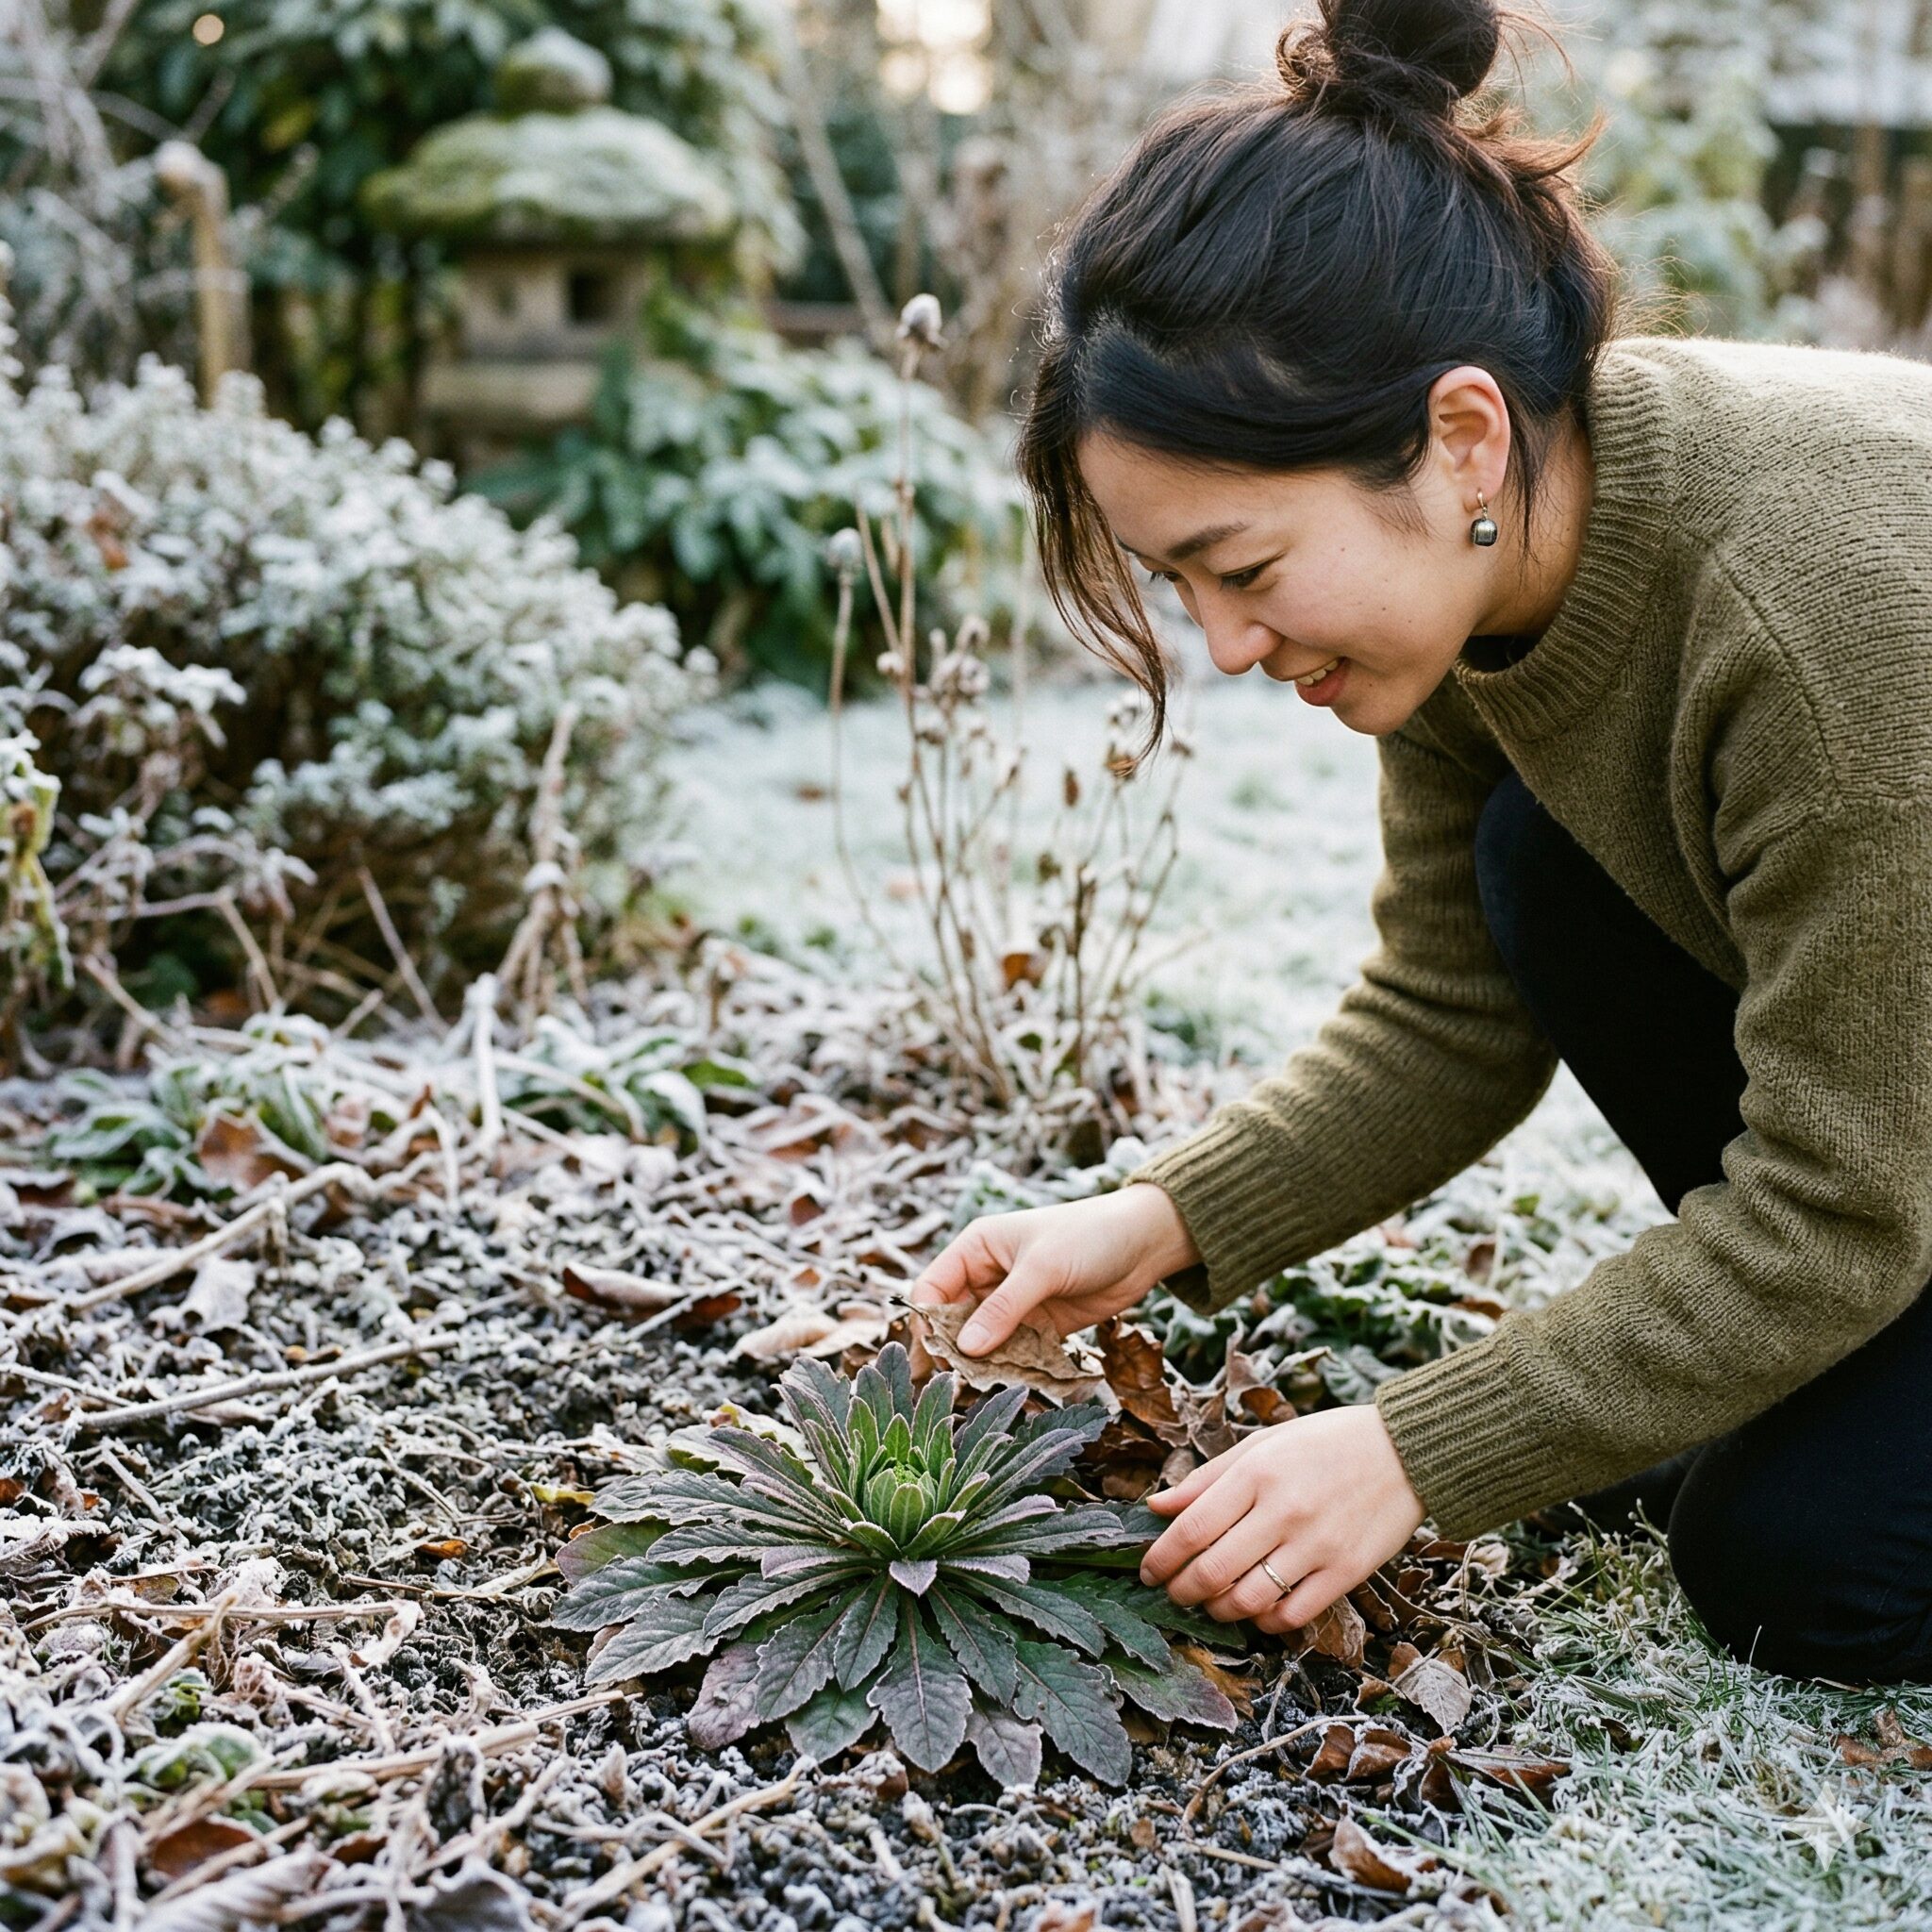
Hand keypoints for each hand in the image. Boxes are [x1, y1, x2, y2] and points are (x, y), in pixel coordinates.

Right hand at [911, 1183, 1198, 1354]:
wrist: (1144, 1243)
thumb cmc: (1089, 1236)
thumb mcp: (1043, 1267)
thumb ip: (1004, 1309)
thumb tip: (966, 1349)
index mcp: (977, 1248)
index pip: (933, 1287)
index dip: (927, 1321)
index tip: (935, 1354)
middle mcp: (988, 1276)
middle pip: (953, 1320)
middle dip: (954, 1348)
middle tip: (958, 1380)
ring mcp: (1014, 1303)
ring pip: (983, 1341)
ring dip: (984, 1363)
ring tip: (985, 1386)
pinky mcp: (1039, 1325)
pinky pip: (1014, 1351)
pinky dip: (1011, 1367)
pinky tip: (1013, 1382)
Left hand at [1138, 1404, 1427, 1633]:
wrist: (1405, 1450)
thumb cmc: (1326, 1442)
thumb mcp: (1262, 1444)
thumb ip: (1208, 1478)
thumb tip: (1158, 1506)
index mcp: (1257, 1472)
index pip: (1192, 1528)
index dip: (1162, 1557)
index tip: (1149, 1571)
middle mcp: (1284, 1510)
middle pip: (1213, 1570)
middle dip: (1183, 1590)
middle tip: (1174, 1592)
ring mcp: (1318, 1545)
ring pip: (1249, 1599)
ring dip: (1219, 1609)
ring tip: (1211, 1602)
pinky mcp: (1347, 1572)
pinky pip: (1293, 1614)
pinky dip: (1265, 1621)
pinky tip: (1256, 1610)